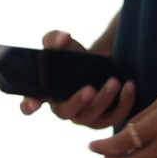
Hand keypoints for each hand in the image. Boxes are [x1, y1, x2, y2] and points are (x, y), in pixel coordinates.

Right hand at [17, 30, 134, 128]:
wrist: (97, 62)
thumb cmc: (73, 55)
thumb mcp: (61, 43)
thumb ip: (55, 38)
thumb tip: (63, 40)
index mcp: (45, 94)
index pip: (28, 105)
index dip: (29, 106)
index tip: (34, 103)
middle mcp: (62, 108)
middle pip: (65, 113)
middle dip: (77, 101)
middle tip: (89, 88)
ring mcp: (83, 117)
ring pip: (90, 117)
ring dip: (103, 100)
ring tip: (114, 81)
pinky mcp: (104, 119)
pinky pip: (113, 119)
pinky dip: (123, 104)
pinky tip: (128, 86)